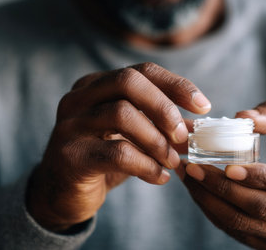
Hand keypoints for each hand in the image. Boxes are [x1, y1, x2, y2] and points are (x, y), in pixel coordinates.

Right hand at [27, 62, 210, 231]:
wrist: (62, 193)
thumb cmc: (103, 159)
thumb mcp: (132, 136)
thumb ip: (159, 126)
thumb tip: (199, 126)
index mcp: (95, 86)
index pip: (141, 71)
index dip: (176, 85)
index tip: (203, 106)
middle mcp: (79, 98)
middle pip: (128, 82)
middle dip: (164, 107)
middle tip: (183, 135)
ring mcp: (70, 125)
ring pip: (122, 115)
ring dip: (158, 141)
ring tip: (173, 161)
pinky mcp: (71, 155)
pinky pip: (118, 153)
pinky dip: (147, 165)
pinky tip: (159, 177)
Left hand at [178, 101, 265, 248]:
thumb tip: (241, 117)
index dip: (259, 176)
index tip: (227, 166)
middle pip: (264, 207)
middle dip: (224, 188)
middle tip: (194, 169)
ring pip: (247, 224)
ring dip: (212, 202)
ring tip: (190, 179)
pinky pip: (240, 232)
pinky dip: (215, 213)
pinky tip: (199, 193)